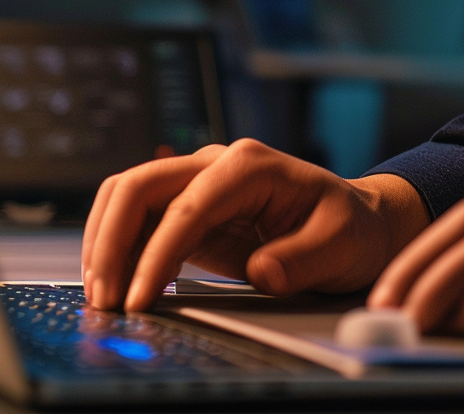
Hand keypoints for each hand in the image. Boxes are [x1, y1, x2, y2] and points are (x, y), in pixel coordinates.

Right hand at [81, 139, 428, 310]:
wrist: (359, 223)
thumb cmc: (352, 228)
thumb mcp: (341, 244)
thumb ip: (301, 258)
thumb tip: (262, 272)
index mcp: (250, 165)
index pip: (185, 207)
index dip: (154, 254)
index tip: (140, 297)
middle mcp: (216, 165)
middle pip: (137, 188)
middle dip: (111, 243)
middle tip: (106, 298)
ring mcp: (199, 184)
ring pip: (128, 200)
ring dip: (107, 246)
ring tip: (104, 297)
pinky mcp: (191, 211)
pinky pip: (142, 222)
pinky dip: (123, 252)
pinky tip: (124, 287)